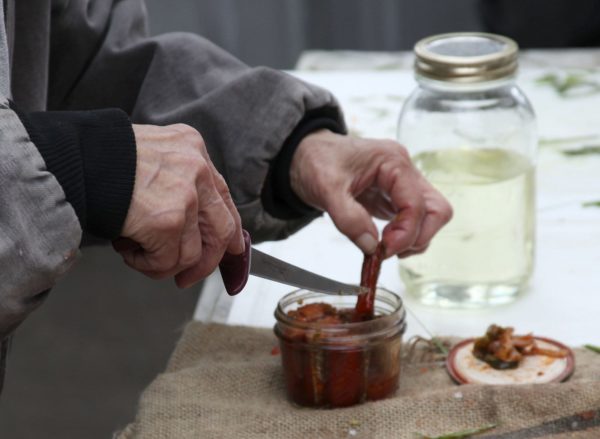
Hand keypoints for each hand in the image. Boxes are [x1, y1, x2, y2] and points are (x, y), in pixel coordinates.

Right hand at [114, 124, 243, 287]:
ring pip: (192, 253)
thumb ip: (176, 180)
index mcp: (194, 149)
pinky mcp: (168, 222)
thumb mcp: (151, 155)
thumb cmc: (102, 159)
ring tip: (136, 251)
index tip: (231, 249)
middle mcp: (197, 169)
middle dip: (207, 262)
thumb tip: (191, 223)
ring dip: (163, 263)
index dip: (228, 229)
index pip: (224, 197)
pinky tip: (126, 249)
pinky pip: (166, 262)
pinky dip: (145, 265)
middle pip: (222, 229)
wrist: (73, 159)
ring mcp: (186, 196)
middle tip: (188, 277)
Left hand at [290, 130, 451, 257]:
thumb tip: (371, 246)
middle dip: (417, 236)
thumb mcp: (326, 189)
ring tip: (383, 248)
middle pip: (436, 210)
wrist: (304, 155)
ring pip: (430, 217)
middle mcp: (404, 172)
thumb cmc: (316, 162)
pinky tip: (383, 242)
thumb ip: (348, 218)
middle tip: (388, 250)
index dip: (405, 233)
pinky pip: (413, 221)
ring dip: (413, 239)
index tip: (383, 250)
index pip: (417, 203)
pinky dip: (404, 237)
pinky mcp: (394, 198)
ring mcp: (402, 185)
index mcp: (392, 162)